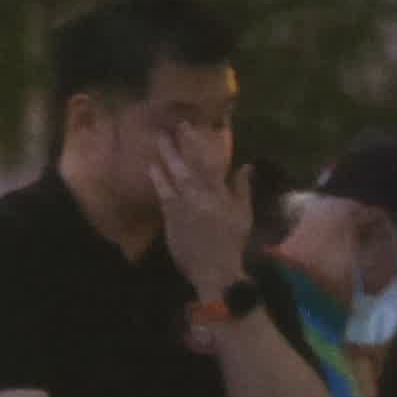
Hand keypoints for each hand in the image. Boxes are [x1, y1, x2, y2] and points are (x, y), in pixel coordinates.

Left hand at [150, 129, 253, 287]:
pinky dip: (158, 180)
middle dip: (181, 144)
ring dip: (167, 157)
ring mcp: (185, 206)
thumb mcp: (243, 215)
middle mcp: (202, 196)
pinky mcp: (171, 218)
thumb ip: (242, 189)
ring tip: (158, 140)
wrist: (214, 271)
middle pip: (190, 165)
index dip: (199, 142)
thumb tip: (244, 166)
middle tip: (173, 126)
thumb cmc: (231, 243)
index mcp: (221, 194)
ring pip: (175, 176)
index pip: (211, 162)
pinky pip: (163, 194)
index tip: (191, 126)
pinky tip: (151, 167)